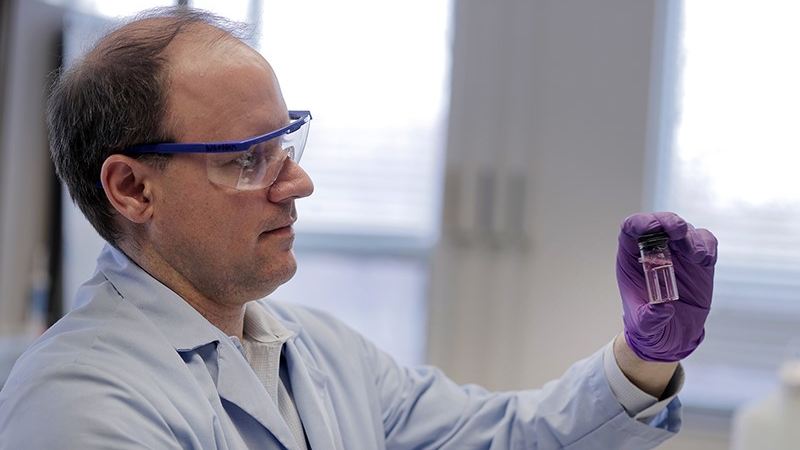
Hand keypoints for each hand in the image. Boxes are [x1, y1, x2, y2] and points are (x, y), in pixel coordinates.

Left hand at [616, 212, 716, 361]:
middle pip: (660, 222)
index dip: (641, 222)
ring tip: (697, 258)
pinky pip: (705, 241)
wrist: (671, 336)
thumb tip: (662, 309)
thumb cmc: (650, 327)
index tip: (655, 227)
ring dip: (692, 239)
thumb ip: (650, 318)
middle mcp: (654, 250)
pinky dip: (708, 245)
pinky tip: (706, 261)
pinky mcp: (698, 260)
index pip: (631, 228)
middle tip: (680, 233)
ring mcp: (677, 253)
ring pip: (685, 230)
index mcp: (631, 259)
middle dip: (670, 222)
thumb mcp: (645, 327)